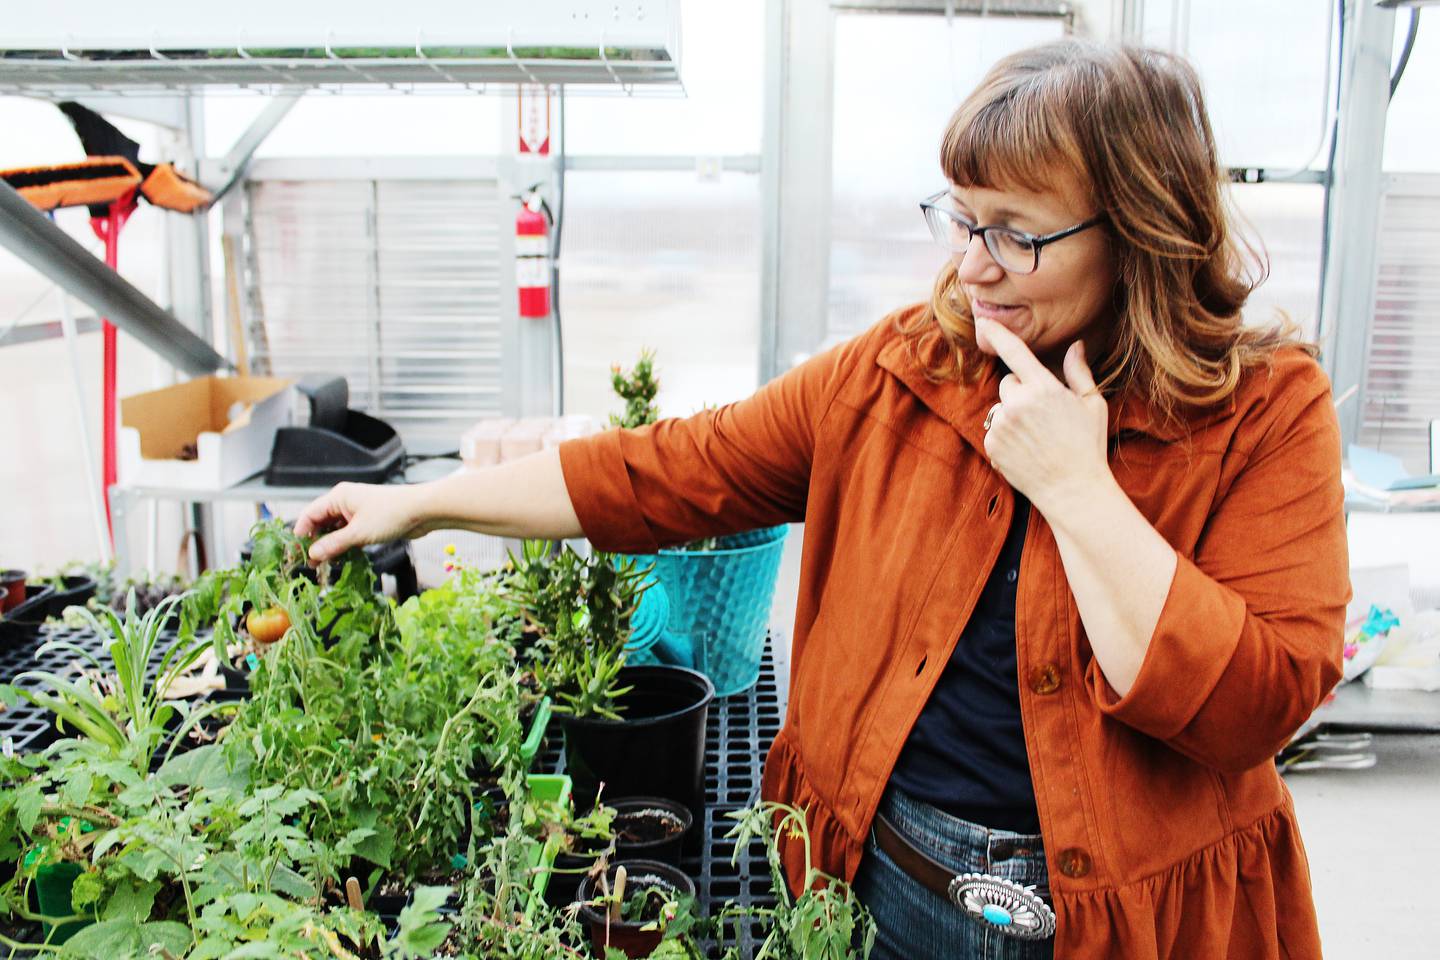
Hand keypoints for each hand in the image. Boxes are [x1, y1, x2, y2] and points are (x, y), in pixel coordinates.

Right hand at [294, 482, 426, 563]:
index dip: (300, 534)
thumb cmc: (392, 514)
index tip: (295, 553)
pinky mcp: (367, 522)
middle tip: (309, 563)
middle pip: (320, 522)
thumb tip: (313, 554)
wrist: (423, 510)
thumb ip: (334, 544)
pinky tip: (340, 557)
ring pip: (334, 530)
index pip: (309, 514)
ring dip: (328, 545)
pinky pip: (348, 533)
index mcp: (338, 497)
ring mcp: (356, 511)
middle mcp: (345, 502)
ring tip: (322, 565)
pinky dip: (342, 544)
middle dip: (314, 542)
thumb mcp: (359, 533)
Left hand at [974, 316, 1111, 512]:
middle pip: (1009, 384)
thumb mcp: (1092, 405)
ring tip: (1037, 438)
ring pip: (1001, 408)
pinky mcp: (992, 444)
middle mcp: (1018, 403)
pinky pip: (995, 430)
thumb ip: (1079, 373)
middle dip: (1022, 393)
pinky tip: (1027, 450)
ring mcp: (1002, 425)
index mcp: (1044, 389)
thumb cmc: (1088, 446)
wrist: (1073, 490)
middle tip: (1044, 417)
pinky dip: (1006, 437)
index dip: (998, 333)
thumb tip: (1076, 345)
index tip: (984, 321)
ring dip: (1013, 416)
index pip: (1015, 352)